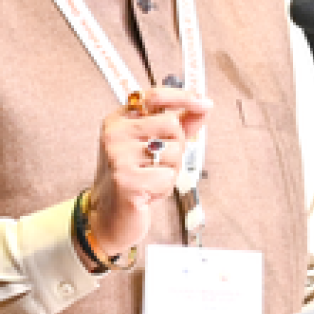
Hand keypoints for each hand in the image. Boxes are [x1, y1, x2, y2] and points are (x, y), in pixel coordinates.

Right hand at [86, 86, 211, 258]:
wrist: (108, 218)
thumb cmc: (135, 178)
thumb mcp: (154, 145)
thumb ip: (179, 124)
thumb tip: (206, 104)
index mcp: (119, 120)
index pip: (154, 96)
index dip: (183, 97)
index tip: (205, 101)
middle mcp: (115, 134)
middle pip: (172, 125)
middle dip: (176, 147)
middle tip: (157, 164)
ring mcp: (118, 157)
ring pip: (174, 152)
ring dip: (170, 171)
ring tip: (149, 180)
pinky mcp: (126, 181)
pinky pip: (168, 176)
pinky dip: (164, 189)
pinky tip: (147, 194)